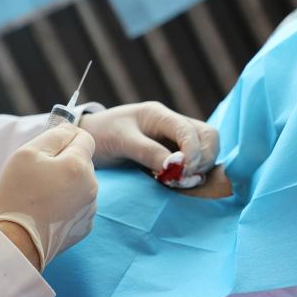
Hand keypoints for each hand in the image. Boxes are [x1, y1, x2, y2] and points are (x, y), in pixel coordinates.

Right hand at [0, 125, 97, 269]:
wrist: (18, 241)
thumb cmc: (19, 194)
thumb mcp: (27, 153)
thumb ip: (54, 135)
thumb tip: (70, 129)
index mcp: (79, 164)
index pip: (85, 137)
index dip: (66, 138)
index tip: (49, 149)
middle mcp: (91, 185)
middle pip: (82, 161)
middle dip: (65, 162)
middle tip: (39, 175)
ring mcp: (90, 208)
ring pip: (81, 184)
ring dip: (66, 184)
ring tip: (41, 196)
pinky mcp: (85, 226)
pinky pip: (79, 205)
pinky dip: (66, 204)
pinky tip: (47, 212)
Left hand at [79, 102, 218, 173]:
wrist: (88, 139)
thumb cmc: (101, 135)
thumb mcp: (120, 141)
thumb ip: (148, 152)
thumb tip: (176, 167)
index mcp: (159, 114)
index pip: (190, 130)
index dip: (194, 152)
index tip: (183, 173)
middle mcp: (171, 124)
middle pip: (208, 136)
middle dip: (204, 159)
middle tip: (185, 179)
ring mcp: (173, 138)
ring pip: (205, 149)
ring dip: (200, 167)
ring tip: (180, 182)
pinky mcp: (171, 153)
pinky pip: (193, 161)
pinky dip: (192, 172)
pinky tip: (178, 182)